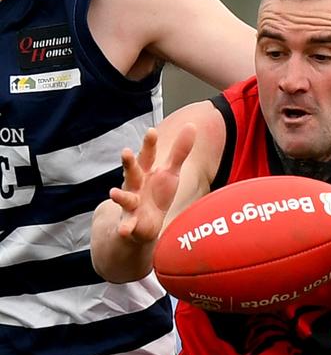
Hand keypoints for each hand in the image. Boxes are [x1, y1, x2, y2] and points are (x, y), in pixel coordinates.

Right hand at [109, 124, 195, 242]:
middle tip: (125, 152)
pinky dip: (125, 227)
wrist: (144, 222)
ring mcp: (131, 203)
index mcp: (145, 171)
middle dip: (128, 163)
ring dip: (120, 196)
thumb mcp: (171, 171)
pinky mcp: (131, 222)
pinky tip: (124, 230)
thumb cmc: (157, 192)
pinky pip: (127, 225)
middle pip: (132, 172)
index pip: (147, 155)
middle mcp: (135, 185)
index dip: (149, 144)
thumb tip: (192, 125)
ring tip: (113, 194)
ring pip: (125, 198)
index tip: (151, 131)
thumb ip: (180, 150)